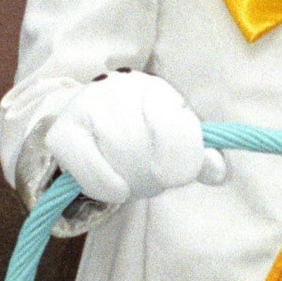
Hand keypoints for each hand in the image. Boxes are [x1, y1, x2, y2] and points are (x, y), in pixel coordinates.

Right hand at [44, 72, 228, 205]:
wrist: (90, 119)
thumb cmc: (143, 132)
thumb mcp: (177, 139)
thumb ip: (201, 156)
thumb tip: (219, 172)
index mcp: (155, 90)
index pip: (177, 127)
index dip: (185, 159)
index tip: (182, 173)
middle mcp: (120, 91)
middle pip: (148, 149)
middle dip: (158, 176)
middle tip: (156, 179)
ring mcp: (87, 108)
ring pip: (121, 159)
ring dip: (135, 183)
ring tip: (135, 180)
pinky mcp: (62, 133)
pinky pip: (90, 172)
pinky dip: (107, 187)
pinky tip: (117, 190)